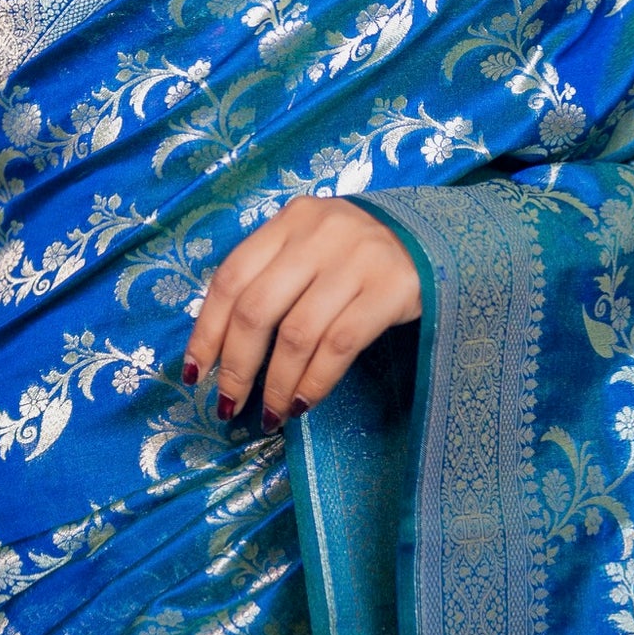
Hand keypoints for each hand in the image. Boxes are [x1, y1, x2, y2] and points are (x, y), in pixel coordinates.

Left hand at [181, 196, 421, 426]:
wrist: (438, 241)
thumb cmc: (359, 256)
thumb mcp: (312, 248)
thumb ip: (273, 278)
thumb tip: (222, 348)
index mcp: (290, 220)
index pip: (231, 278)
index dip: (206, 331)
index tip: (195, 374)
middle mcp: (319, 233)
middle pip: (257, 309)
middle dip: (236, 366)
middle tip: (229, 404)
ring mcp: (358, 258)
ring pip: (297, 333)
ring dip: (276, 383)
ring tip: (271, 414)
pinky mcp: (391, 288)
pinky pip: (339, 346)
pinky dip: (314, 381)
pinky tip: (302, 402)